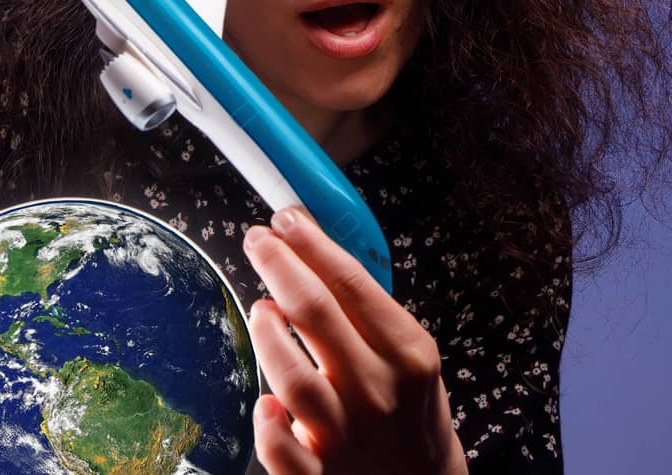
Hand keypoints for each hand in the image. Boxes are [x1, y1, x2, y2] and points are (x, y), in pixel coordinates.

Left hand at [242, 207, 466, 473]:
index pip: (352, 283)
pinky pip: (283, 452)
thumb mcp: (412, 356)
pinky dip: (269, 427)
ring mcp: (347, 437)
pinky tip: (263, 403)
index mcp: (408, 355)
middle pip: (317, 314)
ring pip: (293, 378)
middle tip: (259, 240)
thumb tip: (315, 251)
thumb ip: (370, 312)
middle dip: (280, 266)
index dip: (313, 245)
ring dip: (267, 334)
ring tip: (259, 308)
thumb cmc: (411, 411)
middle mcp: (378, 393)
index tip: (288, 220)